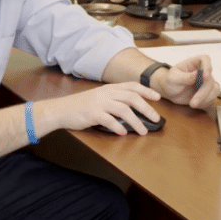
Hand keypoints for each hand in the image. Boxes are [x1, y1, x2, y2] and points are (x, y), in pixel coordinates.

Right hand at [37, 82, 161, 134]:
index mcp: (109, 88)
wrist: (62, 110)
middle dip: (147, 108)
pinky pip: (110, 120)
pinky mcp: (93, 114)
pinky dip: (119, 127)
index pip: (132, 86)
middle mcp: (106, 93)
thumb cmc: (82, 105)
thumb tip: (134, 109)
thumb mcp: (99, 97)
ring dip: (136, 122)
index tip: (158, 97)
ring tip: (143, 131)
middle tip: (156, 119)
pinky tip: (123, 133)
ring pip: (124, 110)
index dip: (146, 91)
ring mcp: (99, 103)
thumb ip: (114, 99)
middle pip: (132, 98)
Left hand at [154, 55, 220, 108]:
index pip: (205, 59)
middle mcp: (203, 71)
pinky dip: (205, 103)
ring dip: (206, 99)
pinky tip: (196, 105)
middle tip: (193, 102)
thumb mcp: (173, 78)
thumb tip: (196, 74)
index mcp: (194, 63)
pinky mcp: (208, 93)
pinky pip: (212, 98)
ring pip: (214, 90)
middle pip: (210, 79)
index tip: (205, 76)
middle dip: (203, 92)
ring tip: (193, 104)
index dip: (208, 67)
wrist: (170, 91)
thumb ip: (184, 77)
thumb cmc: (170, 81)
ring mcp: (206, 83)